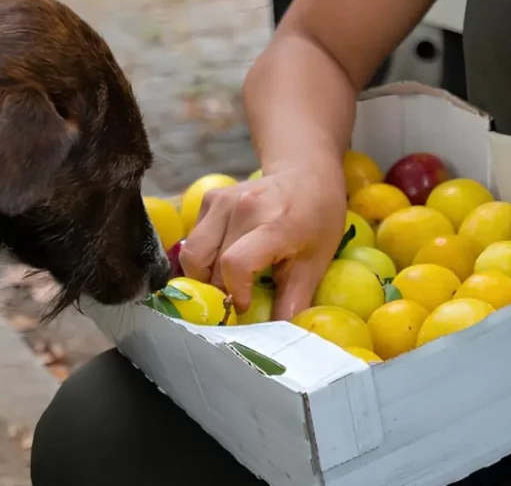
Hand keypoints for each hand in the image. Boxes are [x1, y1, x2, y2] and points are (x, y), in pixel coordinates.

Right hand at [179, 159, 347, 320]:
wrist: (306, 173)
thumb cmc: (317, 218)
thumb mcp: (315, 261)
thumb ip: (294, 299)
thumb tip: (279, 337)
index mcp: (273, 224)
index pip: (234, 264)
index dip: (235, 293)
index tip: (245, 306)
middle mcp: (242, 208)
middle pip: (209, 265)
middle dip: (219, 291)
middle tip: (237, 299)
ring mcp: (222, 200)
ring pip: (192, 254)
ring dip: (204, 276)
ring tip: (227, 281)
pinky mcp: (210, 198)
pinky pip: (194, 239)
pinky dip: (203, 257)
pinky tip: (224, 257)